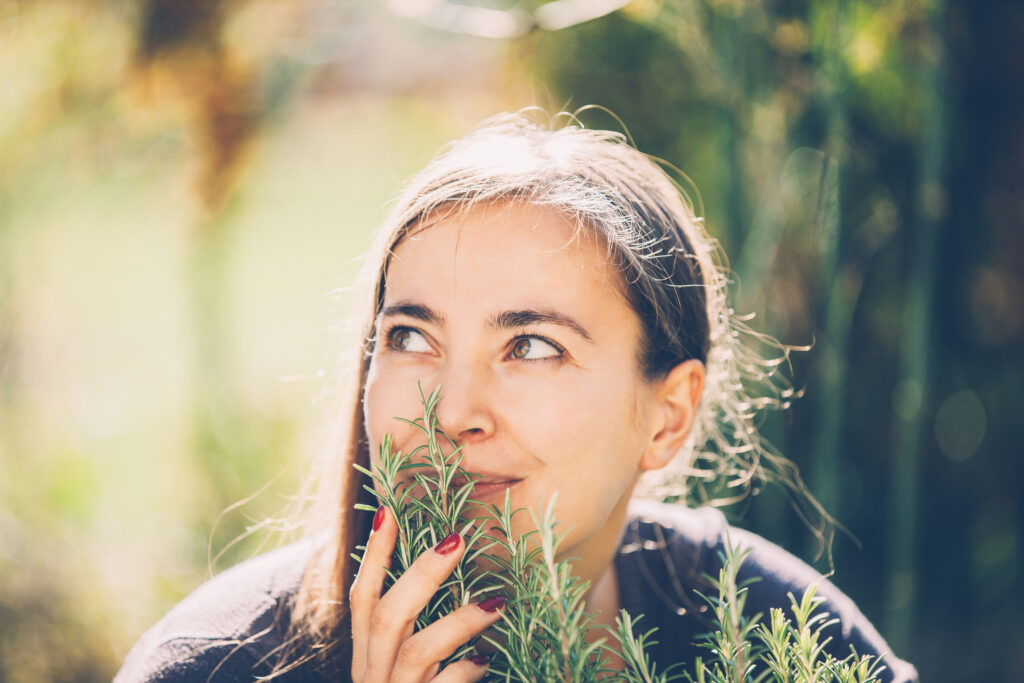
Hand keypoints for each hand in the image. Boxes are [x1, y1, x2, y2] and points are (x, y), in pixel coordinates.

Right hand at [349, 506, 502, 681]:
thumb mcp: (409, 662)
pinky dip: (465, 670)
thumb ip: (417, 626)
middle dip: (421, 575)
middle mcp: (373, 673)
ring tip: (496, 603)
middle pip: (385, 617)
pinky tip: (484, 659)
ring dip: (459, 622)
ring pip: (416, 651)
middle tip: (457, 540)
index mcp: (368, 655)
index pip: (363, 598)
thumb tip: (449, 564)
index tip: (388, 512)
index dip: (373, 555)